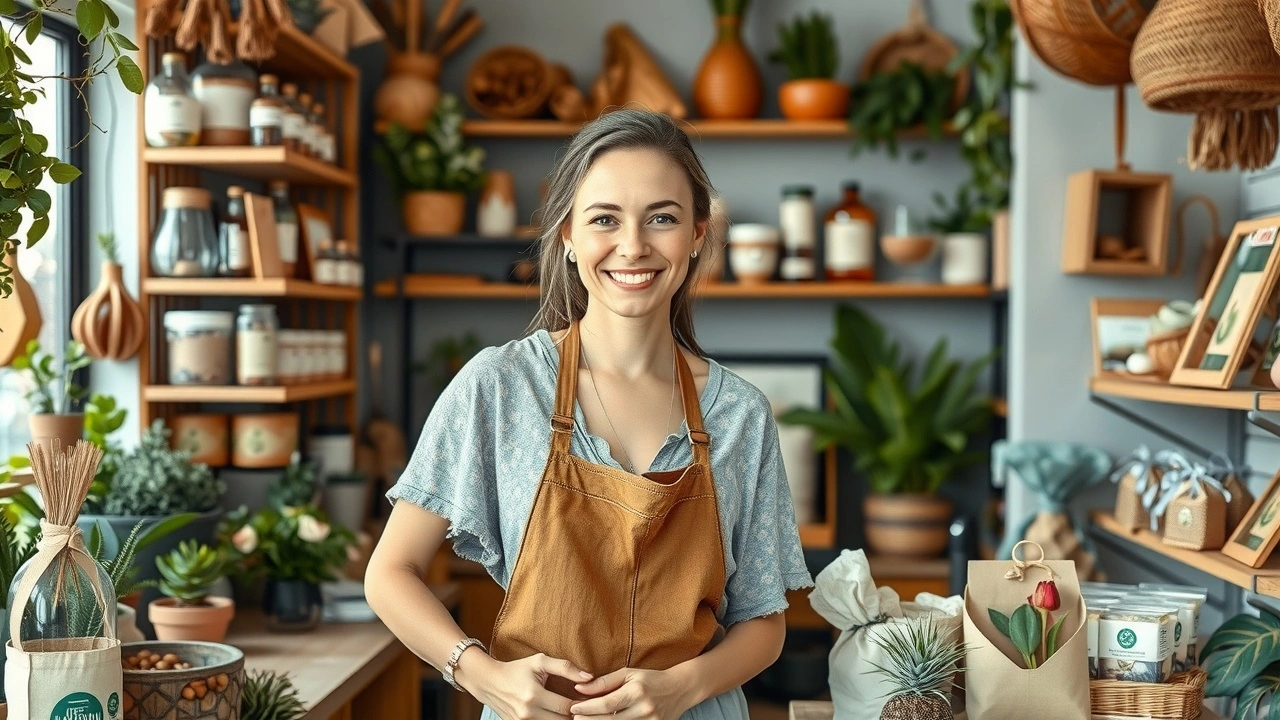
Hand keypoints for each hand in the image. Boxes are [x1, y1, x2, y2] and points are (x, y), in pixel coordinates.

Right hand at [460, 651, 593, 719]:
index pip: (566, 707)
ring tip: (571, 710)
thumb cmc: (516, 669)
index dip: (581, 703)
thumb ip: (565, 667)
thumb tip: (590, 677)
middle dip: (575, 714)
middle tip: (584, 706)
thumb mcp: (540, 661)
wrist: (488, 682)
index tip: (588, 698)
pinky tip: (557, 714)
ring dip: (564, 719)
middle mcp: (527, 713)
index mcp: (533, 695)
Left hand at [568, 667, 695, 719]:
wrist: (680, 689)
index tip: (573, 708)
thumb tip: (579, 688)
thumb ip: (604, 682)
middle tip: (574, 719)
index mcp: (637, 691)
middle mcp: (645, 709)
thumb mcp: (628, 674)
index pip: (606, 703)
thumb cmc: (650, 679)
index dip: (587, 707)